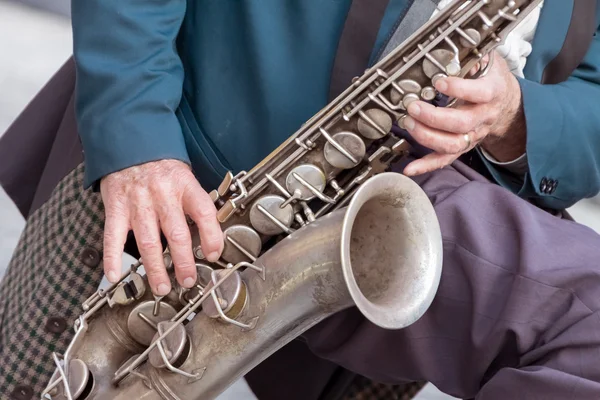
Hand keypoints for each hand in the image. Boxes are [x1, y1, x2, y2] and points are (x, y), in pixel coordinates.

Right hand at [100, 159, 223, 294]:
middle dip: (184, 262)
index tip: (213, 255)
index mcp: (184, 186)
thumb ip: (196, 203)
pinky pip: (113, 237)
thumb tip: (211, 236)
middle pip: (176, 234)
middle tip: (188, 280)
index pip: (204, 212)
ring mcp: (138, 204)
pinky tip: (115, 275)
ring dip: (155, 268)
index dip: (212, 236)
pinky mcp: (116, 208)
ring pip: (148, 242)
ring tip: (161, 287)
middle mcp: (162, 196)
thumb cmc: (162, 166)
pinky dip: (112, 258)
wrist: (131, 144)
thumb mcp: (186, 177)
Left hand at [402, 52, 524, 175]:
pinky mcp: (462, 146)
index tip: (439, 82)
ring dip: (427, 137)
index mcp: (492, 93)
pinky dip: (426, 166)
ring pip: (452, 144)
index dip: (459, 89)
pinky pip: (445, 159)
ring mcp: (473, 135)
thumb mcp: (489, 62)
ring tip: (409, 124)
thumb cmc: (492, 80)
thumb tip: (458, 47)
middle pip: (461, 123)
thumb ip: (475, 55)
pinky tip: (410, 169)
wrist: (507, 105)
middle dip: (434, 117)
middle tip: (413, 107)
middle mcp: (483, 117)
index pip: (478, 93)